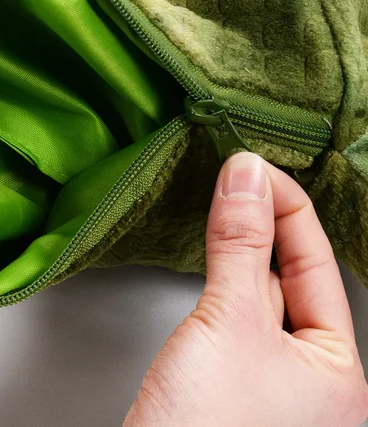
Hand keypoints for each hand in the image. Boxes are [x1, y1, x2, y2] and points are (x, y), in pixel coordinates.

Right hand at [125, 152, 367, 426]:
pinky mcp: (228, 379)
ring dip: (240, 245)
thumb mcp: (231, 322)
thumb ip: (241, 244)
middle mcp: (310, 377)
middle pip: (291, 274)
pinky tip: (208, 256)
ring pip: (259, 292)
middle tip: (235, 173)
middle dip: (266, 221)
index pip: (316, 262)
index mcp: (338, 371)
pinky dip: (220, 275)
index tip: (252, 165)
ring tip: (222, 199)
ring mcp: (268, 380)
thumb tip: (247, 175)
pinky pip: (233, 312)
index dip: (287, 206)